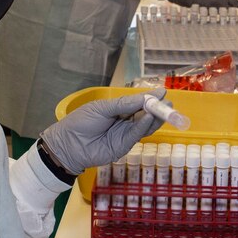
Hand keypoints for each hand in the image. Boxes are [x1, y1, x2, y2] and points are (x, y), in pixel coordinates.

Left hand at [40, 89, 166, 173]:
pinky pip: (137, 134)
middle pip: (145, 114)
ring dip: (156, 117)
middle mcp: (124, 121)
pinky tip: (151, 117)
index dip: (150, 98)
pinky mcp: (125, 145)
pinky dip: (145, 126)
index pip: (137, 102)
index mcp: (118, 109)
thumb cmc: (81, 122)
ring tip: (165, 109)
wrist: (69, 144)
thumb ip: (124, 104)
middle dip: (158, 108)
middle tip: (169, 102)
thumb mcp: (102, 108)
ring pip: (145, 125)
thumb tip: (144, 97)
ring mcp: (125, 133)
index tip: (163, 92)